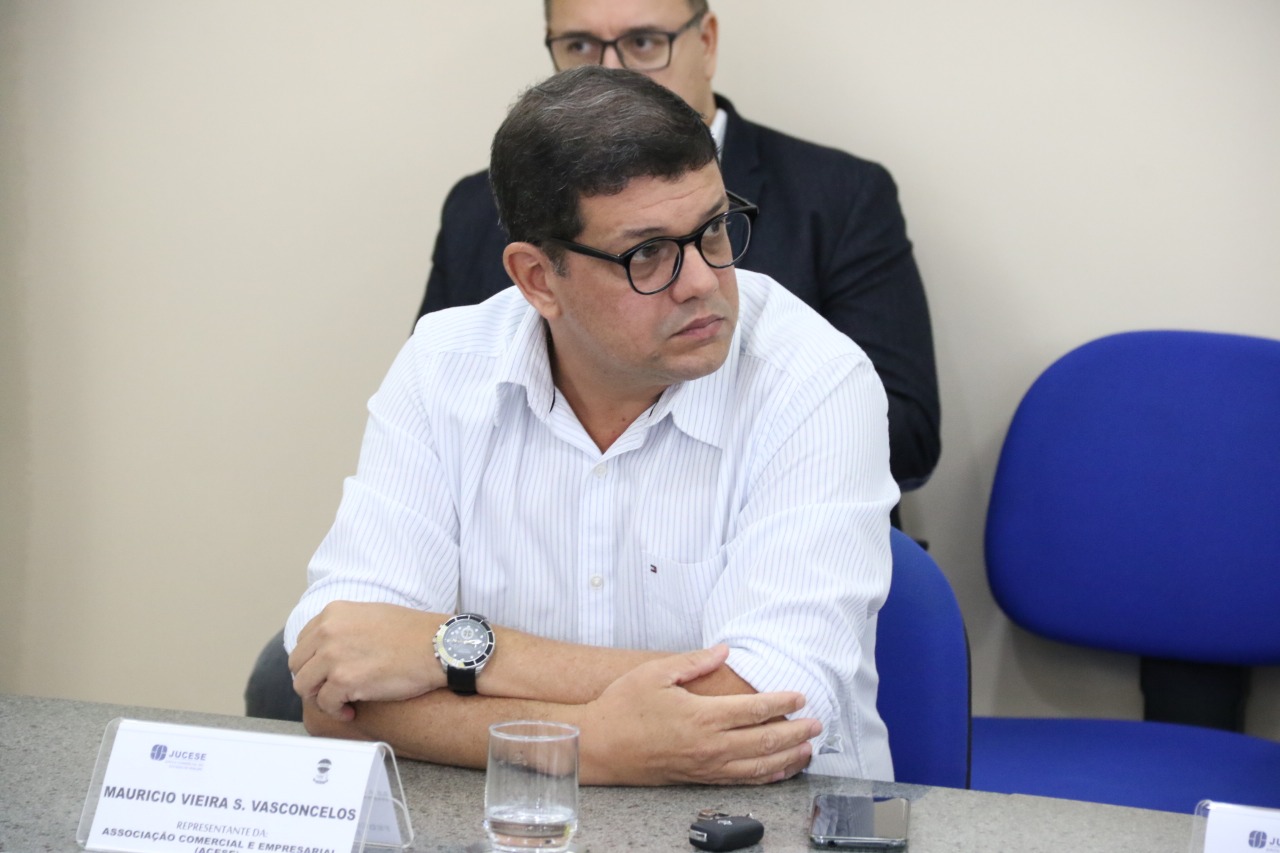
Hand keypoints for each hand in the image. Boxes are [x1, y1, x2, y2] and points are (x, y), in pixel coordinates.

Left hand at [289, 602, 443, 720]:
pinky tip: (351, 711)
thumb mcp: (372, 614)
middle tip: (331, 690)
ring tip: (341, 701)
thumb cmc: (414, 633)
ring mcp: (333, 656)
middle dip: (313, 680)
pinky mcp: (343, 680)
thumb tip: (329, 647)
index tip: (326, 673)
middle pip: (298, 664)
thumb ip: (345, 627)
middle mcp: (328, 631)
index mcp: (333, 613)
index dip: (313, 661)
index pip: (303, 641)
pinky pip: (325, 703)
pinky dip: (336, 711)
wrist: (438, 646)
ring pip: (304, 686)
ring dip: (321, 697)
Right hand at [578, 644, 820, 785]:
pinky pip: (740, 781)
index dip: (782, 703)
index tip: (800, 697)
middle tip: (817, 724)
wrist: (599, 746)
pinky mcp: (698, 780)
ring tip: (808, 749)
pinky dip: (765, 777)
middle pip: (765, 742)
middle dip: (796, 733)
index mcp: (702, 717)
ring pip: (757, 767)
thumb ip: (694, 661)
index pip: (755, 710)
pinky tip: (778, 772)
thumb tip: (724, 650)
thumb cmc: (623, 707)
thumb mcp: (656, 673)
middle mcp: (709, 746)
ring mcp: (705, 767)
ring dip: (787, 758)